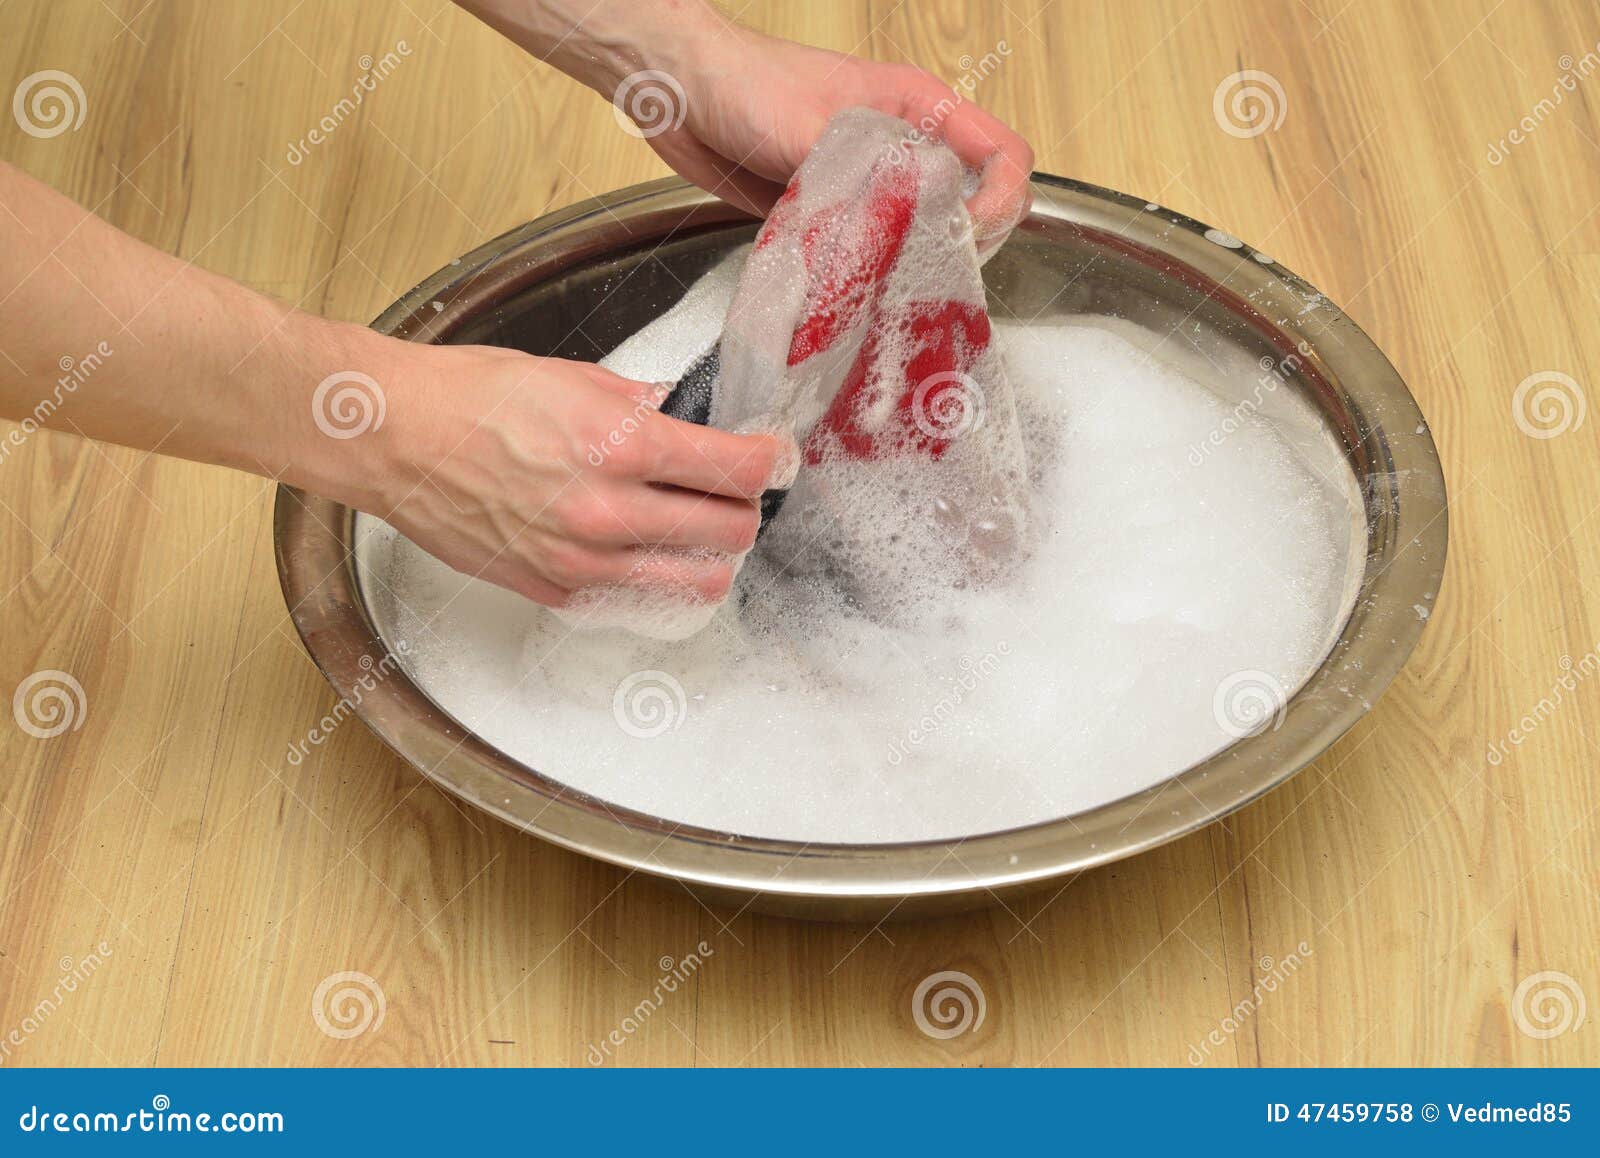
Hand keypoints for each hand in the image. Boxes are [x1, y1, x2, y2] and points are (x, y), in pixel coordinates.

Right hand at [347, 341, 781, 608]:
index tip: (772, 455)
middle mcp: (610, 510)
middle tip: (735, 491)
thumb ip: (641, 403)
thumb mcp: (572, 376)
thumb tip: (682, 417)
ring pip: (696, 579)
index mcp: (622, 443)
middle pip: (730, 530)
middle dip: (745, 508)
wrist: (392, 438)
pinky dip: (653, 575)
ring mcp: (583, 559)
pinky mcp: (555, 590)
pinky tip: (642, 548)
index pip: (736, 468)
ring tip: (698, 527)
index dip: (769, 460)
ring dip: (711, 553)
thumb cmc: (469, 397)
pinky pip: (634, 597)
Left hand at [456, 1, 1033, 252]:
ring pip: (920, 234)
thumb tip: (909, 225)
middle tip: (931, 279)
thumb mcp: (813, 125)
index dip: (1003, 200)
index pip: (1002, 153)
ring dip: (911, 267)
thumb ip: (864, 175)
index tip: (969, 237)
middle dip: (961, 246)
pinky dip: (867, 274)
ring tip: (893, 295)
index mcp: (918, 106)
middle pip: (970, 204)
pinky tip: (852, 294)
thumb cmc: (744, 81)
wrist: (679, 89)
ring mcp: (869, 180)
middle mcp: (903, 146)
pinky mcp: (833, 210)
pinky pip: (869, 250)